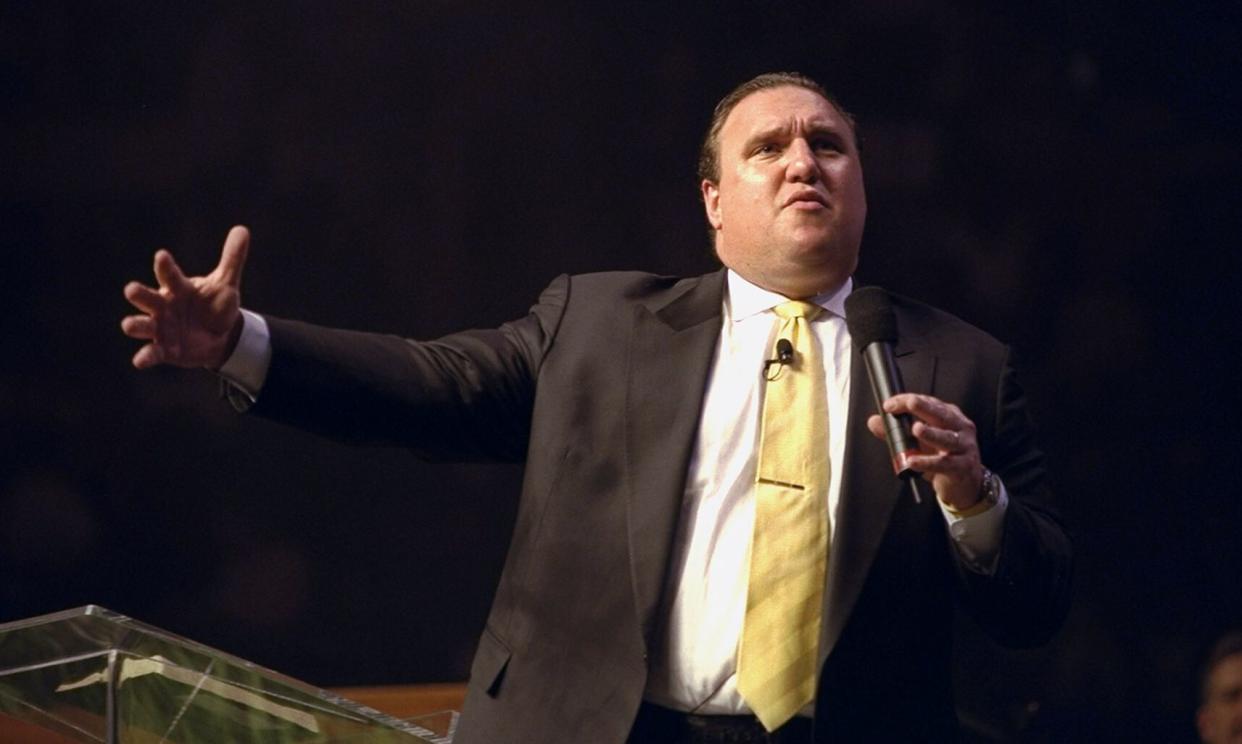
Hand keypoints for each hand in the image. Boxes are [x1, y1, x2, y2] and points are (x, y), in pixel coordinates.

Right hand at [121, 225, 249, 369]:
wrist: (220, 336)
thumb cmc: (215, 305)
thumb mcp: (226, 283)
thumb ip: (232, 259)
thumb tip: (242, 229)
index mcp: (177, 287)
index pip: (169, 274)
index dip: (165, 266)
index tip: (162, 256)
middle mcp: (163, 305)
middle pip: (145, 297)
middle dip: (138, 294)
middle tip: (131, 289)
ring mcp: (160, 327)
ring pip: (141, 325)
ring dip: (135, 325)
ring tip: (129, 325)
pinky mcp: (163, 349)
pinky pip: (151, 352)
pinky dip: (145, 356)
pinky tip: (141, 360)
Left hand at [866, 393, 983, 509]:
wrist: (966, 485)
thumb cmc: (944, 457)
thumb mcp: (920, 443)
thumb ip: (896, 432)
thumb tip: (874, 421)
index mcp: (950, 417)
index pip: (930, 402)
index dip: (910, 400)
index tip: (890, 403)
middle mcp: (960, 428)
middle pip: (942, 414)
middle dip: (924, 407)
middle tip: (908, 403)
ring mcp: (964, 447)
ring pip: (947, 438)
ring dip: (931, 432)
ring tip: (916, 429)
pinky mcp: (962, 467)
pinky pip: (944, 464)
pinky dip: (927, 462)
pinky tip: (912, 460)